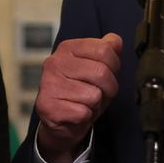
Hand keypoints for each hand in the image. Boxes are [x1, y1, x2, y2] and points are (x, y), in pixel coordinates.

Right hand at [34, 34, 122, 162]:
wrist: (62, 122)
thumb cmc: (82, 92)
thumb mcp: (97, 68)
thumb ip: (106, 51)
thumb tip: (115, 41)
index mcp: (67, 48)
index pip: (104, 49)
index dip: (114, 66)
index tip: (108, 73)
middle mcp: (55, 63)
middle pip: (101, 72)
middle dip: (109, 88)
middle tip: (99, 93)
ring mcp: (49, 84)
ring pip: (94, 95)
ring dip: (96, 104)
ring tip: (85, 103)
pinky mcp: (48, 107)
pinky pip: (84, 112)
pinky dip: (86, 116)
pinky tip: (76, 113)